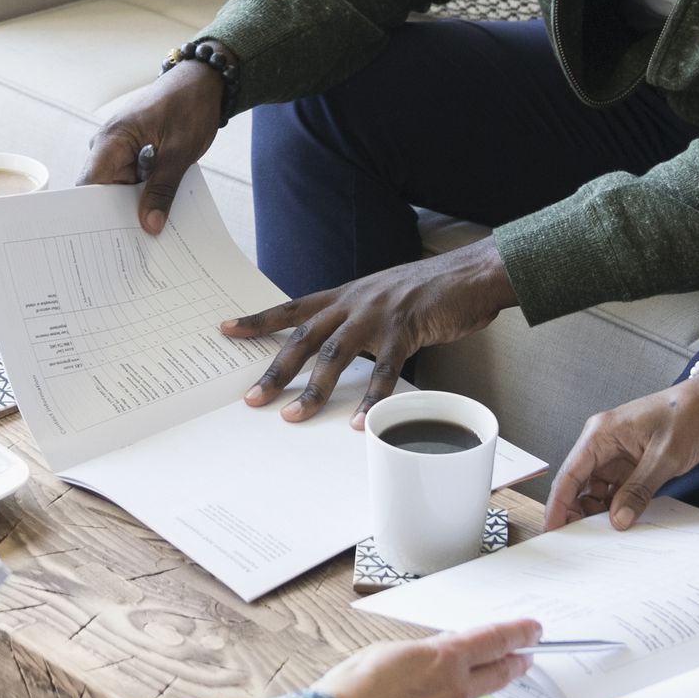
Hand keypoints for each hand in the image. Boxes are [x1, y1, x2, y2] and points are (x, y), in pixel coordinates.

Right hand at [81, 60, 224, 232]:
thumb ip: (162, 190)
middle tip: (135, 245)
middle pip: (102, 191)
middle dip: (118, 216)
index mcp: (111, 140)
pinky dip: (144, 195)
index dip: (92, 214)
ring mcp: (120, 150)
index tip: (104, 240)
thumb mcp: (179, 153)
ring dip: (134, 206)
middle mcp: (108, 146)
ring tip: (149, 231)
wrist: (202, 82)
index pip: (89, 185)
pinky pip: (132, 181)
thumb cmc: (189, 106)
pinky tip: (158, 212)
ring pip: (119, 189)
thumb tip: (149, 225)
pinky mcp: (133, 153)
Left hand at [225, 242, 517, 423]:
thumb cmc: (430, 290)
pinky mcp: (407, 330)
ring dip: (313, 389)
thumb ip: (360, 321)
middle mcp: (355, 302)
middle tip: (252, 399)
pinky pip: (384, 371)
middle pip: (304, 338)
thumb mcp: (384, 298)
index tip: (226, 329)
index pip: (293, 308)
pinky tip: (362, 424)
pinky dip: (371, 400)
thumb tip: (341, 351)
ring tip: (294, 416)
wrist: (472, 273)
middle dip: (275, 369)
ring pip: (335, 355)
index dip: (259, 319)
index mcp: (346, 294)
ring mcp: (379, 315)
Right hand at [319, 619, 539, 697]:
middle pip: (498, 677)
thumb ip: (422, 657)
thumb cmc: (349, 691)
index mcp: (443, 660)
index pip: (493, 640)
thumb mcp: (385, 654)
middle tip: (523, 662)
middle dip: (514, 666)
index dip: (518, 634)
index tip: (533, 631)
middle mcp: (457, 695)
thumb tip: (438, 661)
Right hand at [544, 373, 698, 531]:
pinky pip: (619, 490)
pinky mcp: (635, 465)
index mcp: (601, 434)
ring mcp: (619, 456)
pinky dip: (619, 507)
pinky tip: (623, 522)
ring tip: (605, 536)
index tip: (552, 528)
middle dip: (578, 511)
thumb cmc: (688, 416)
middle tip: (582, 540)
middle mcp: (604, 445)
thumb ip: (638, 489)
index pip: (570, 473)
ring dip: (601, 511)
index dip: (558, 503)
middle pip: (580, 485)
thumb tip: (617, 519)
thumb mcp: (663, 456)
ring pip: (598, 490)